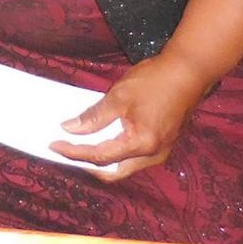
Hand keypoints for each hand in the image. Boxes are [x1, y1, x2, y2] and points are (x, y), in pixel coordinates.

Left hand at [50, 50, 215, 180]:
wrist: (189, 72)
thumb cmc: (155, 81)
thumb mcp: (119, 96)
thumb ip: (94, 116)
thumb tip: (70, 128)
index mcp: (141, 145)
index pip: (100, 156)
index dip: (73, 152)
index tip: (53, 145)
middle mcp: (153, 156)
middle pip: (113, 171)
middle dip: (87, 164)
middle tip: (66, 150)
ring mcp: (161, 152)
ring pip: (124, 166)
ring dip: (102, 158)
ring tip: (80, 144)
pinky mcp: (163, 144)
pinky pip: (134, 156)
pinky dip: (116, 150)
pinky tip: (102, 137)